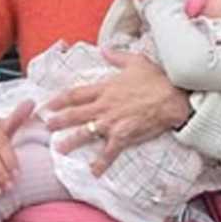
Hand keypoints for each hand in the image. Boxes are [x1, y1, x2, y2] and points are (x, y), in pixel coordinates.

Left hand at [45, 49, 191, 176]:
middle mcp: (104, 106)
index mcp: (105, 88)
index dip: (59, 100)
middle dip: (58, 121)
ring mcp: (112, 122)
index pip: (75, 94)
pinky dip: (101, 163)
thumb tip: (104, 50)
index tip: (47, 105)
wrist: (174, 98)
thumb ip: (117, 56)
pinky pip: (109, 152)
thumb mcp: (136, 61)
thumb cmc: (157, 79)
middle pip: (75, 114)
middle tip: (46, 126)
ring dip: (71, 141)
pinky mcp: (124, 135)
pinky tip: (93, 172)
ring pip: (86, 133)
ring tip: (59, 149)